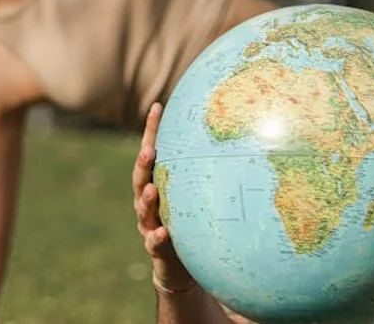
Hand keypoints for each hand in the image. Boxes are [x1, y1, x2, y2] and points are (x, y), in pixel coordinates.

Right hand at [133, 103, 196, 292]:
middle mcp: (147, 202)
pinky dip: (157, 237)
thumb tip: (233, 133)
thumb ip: (203, 170)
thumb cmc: (189, 222)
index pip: (152, 153)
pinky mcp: (156, 249)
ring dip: (147, 199)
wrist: (178, 266)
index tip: (158, 107)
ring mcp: (149, 225)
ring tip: (152, 189)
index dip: (152, 131)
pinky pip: (154, 243)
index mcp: (156, 184)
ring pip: (143, 210)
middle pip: (140, 179)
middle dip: (143, 164)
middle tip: (148, 150)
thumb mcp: (194, 195)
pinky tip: (163, 232)